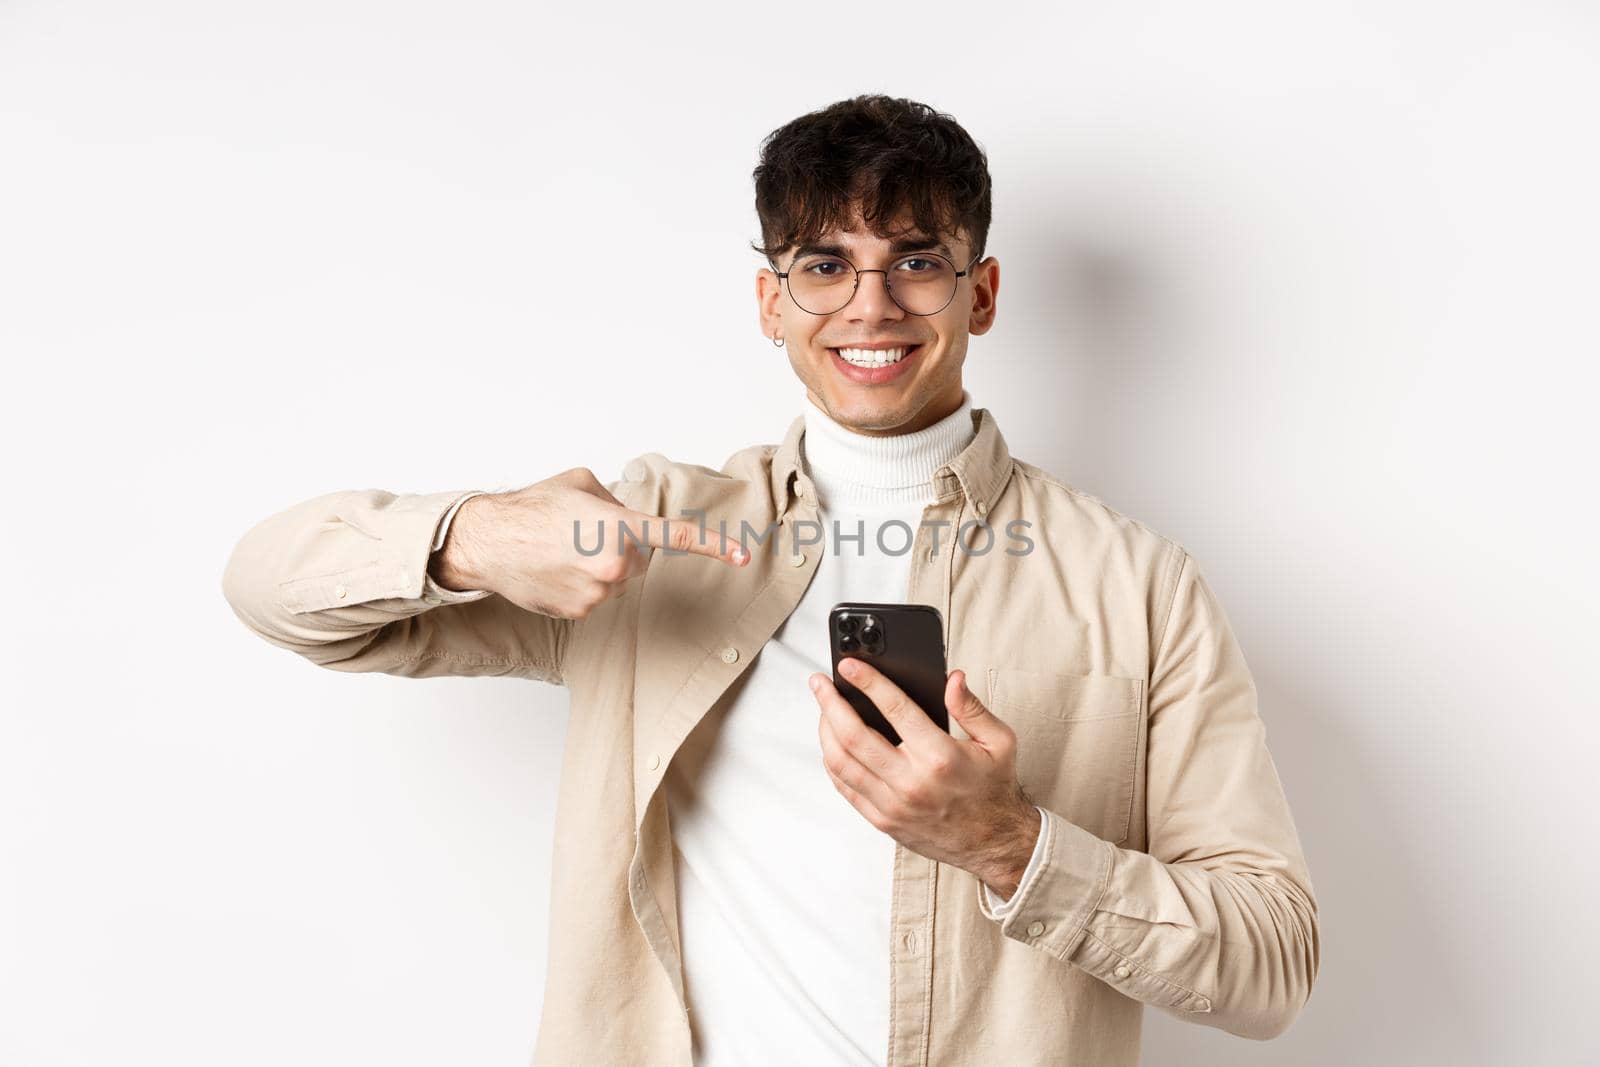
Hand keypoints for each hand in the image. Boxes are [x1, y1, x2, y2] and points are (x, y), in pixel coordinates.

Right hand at [430, 467, 748, 618]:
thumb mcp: (582, 483)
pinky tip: (554, 571)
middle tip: (581, 533)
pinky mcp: (582, 612)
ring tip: (561, 551)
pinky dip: (581, 585)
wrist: (488, 542)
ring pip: (617, 580)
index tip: (739, 555)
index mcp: (620, 528)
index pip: (675, 538)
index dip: (713, 546)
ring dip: (599, 567)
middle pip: (640, 559)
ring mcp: (598, 593)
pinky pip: (596, 596)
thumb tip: (627, 514)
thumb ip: (616, 499)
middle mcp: (614, 565)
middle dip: (621, 546)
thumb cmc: (531, 508)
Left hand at [809, 659, 1040, 898]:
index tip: (849, 665)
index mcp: (940, 756)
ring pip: (841, 763)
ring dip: (825, 731)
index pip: (894, 709)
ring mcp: (893, 804)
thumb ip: (972, 708)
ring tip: (823, 709)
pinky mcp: (883, 821)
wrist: (995, 843)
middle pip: (854, 736)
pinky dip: (832, 762)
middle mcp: (911, 781)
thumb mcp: (999, 742)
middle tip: (820, 683)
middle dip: (830, 703)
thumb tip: (953, 679)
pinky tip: (831, 744)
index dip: (868, 682)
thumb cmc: (994, 789)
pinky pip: (845, 788)